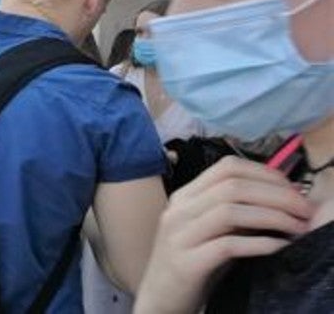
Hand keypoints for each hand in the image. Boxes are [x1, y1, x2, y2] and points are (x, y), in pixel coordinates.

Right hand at [133, 157, 312, 313]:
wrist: (160, 298)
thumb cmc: (192, 265)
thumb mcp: (211, 232)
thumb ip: (236, 213)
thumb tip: (281, 200)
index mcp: (185, 197)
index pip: (226, 167)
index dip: (265, 173)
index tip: (294, 189)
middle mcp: (178, 210)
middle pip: (232, 186)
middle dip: (277, 195)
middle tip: (305, 210)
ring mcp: (179, 235)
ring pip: (229, 211)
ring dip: (272, 216)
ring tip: (298, 228)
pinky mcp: (186, 263)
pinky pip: (227, 246)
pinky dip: (259, 244)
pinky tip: (279, 247)